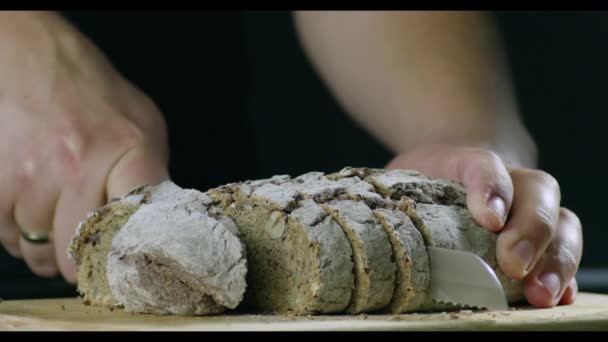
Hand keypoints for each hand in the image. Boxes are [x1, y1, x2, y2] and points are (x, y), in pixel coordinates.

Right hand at [0, 12, 169, 282]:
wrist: (32, 56)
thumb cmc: (93, 94)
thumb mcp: (144, 125)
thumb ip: (151, 173)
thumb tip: (155, 221)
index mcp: (128, 152)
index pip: (135, 230)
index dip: (130, 259)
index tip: (128, 269)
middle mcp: (79, 166)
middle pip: (78, 254)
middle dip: (82, 264)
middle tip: (87, 255)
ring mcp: (33, 175)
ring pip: (37, 249)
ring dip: (47, 248)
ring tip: (57, 222)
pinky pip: (5, 234)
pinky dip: (16, 234)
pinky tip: (30, 211)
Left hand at [387, 144, 582, 307]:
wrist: (453, 171)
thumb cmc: (427, 182)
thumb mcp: (405, 179)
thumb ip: (392, 194)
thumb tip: (375, 227)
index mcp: (473, 163)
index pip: (485, 165)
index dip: (491, 188)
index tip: (489, 219)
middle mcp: (512, 180)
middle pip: (536, 191)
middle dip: (530, 229)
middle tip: (514, 265)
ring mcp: (532, 208)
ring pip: (562, 221)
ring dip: (556, 258)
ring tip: (541, 293)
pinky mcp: (541, 238)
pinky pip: (564, 250)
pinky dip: (564, 274)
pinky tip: (558, 297)